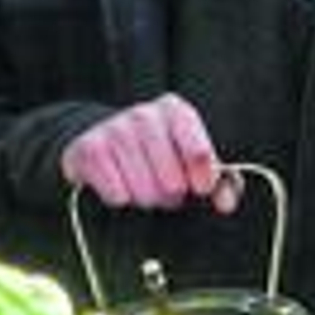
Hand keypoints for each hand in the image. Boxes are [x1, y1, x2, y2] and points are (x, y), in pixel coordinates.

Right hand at [60, 93, 238, 212]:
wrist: (104, 138)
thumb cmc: (158, 152)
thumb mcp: (192, 157)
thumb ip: (221, 181)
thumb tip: (224, 203)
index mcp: (175, 111)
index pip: (199, 154)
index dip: (203, 181)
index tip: (198, 188)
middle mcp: (143, 115)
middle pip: (172, 181)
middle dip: (170, 193)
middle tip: (164, 185)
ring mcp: (114, 130)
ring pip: (144, 191)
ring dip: (146, 197)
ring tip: (142, 184)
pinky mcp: (90, 149)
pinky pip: (117, 195)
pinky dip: (121, 198)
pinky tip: (119, 182)